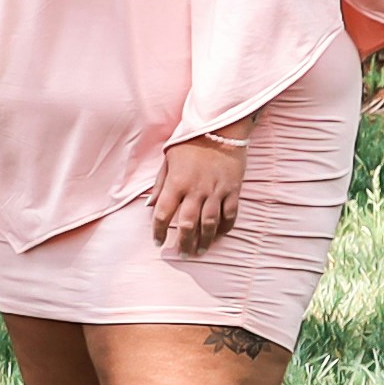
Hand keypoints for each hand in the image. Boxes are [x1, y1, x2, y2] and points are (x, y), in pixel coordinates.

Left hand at [150, 128, 247, 251]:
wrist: (221, 129)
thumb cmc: (189, 143)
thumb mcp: (167, 161)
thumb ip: (160, 185)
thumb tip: (149, 206)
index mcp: (176, 184)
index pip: (162, 215)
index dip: (158, 232)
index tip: (157, 242)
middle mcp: (196, 191)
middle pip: (187, 225)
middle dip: (183, 243)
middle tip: (183, 255)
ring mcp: (216, 192)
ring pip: (210, 224)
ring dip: (205, 240)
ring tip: (200, 251)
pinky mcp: (233, 190)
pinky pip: (230, 214)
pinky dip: (225, 227)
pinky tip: (220, 235)